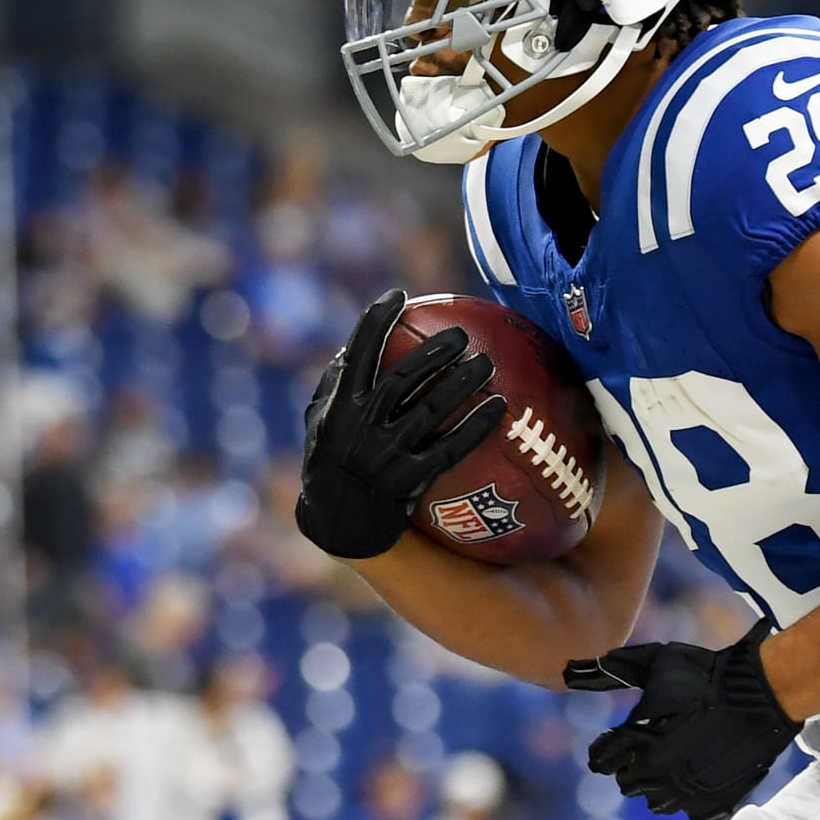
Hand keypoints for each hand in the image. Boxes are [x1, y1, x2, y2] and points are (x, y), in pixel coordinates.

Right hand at [296, 289, 506, 558]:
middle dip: (433, 352)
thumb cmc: (330, 462)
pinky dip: (475, 427)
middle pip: (403, 380)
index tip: (398, 295)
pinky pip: (450, 450)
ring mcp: (385, 456)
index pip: (358, 355)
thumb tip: (354, 343)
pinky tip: (500, 407)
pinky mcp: (408, 482)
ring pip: (430, 411)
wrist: (337, 525)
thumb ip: (335, 385)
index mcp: (338, 407)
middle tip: (461, 333)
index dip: (376, 322)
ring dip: (462, 384)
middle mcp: (360, 428)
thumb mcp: (320, 423)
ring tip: (488, 363)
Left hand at [562, 620, 800, 819]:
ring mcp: (688, 791)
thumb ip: (610, 670)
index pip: (600, 759)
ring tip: (675, 755)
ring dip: (659, 782)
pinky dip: (689, 793)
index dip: (607, 746)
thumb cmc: (705, 673)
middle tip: (651, 742)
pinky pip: (688, 810)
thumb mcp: (655, 662)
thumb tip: (567, 670)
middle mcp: (659, 772)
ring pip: (655, 802)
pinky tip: (698, 767)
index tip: (616, 738)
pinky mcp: (714, 801)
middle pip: (626, 783)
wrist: (760, 693)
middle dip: (632, 763)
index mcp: (639, 740)